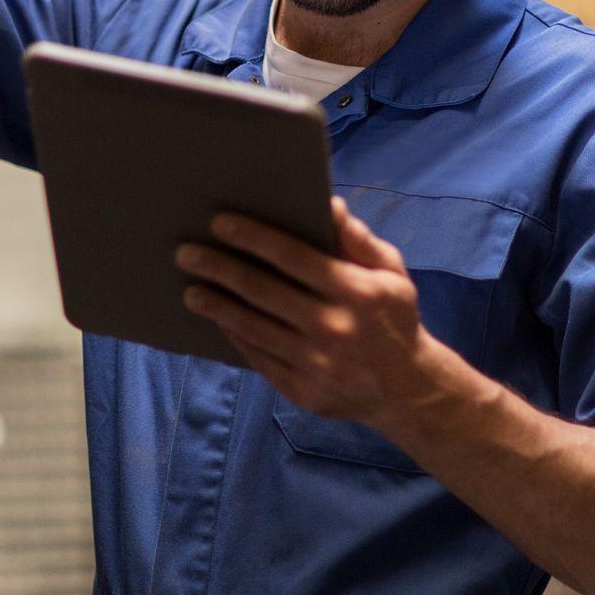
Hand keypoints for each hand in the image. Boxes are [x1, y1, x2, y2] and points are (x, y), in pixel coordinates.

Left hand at [177, 197, 443, 426]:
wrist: (408, 390)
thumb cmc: (393, 317)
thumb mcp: (390, 273)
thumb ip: (357, 239)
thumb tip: (328, 204)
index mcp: (355, 292)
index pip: (293, 256)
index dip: (253, 237)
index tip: (219, 223)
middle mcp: (333, 327)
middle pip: (262, 291)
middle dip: (219, 268)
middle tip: (186, 253)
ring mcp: (316, 364)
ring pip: (253, 327)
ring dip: (216, 305)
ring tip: (191, 290)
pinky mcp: (302, 391)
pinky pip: (259, 358)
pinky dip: (235, 336)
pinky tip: (219, 319)